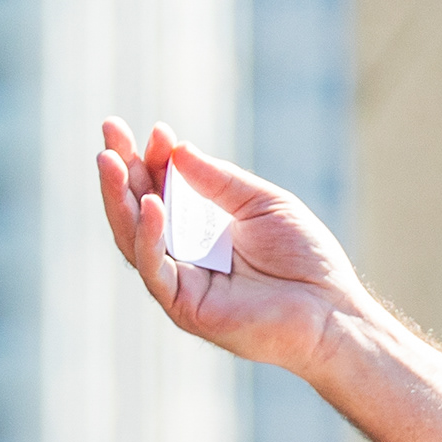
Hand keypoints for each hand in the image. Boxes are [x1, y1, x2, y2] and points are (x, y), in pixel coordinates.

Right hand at [93, 120, 373, 377]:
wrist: (333, 310)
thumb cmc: (306, 259)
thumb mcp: (262, 204)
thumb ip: (219, 180)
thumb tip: (175, 149)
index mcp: (202, 230)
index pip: (163, 189)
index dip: (152, 159)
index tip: (154, 130)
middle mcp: (185, 256)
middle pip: (139, 210)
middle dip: (122, 170)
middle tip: (109, 130)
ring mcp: (182, 283)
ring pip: (135, 238)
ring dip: (119, 197)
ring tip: (110, 160)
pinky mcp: (186, 308)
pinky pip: (156, 269)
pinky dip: (148, 236)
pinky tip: (150, 203)